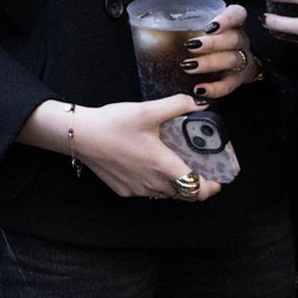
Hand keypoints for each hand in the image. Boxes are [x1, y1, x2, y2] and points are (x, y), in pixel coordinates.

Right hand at [69, 97, 223, 201]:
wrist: (80, 136)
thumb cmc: (113, 124)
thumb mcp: (148, 110)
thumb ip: (178, 105)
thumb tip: (199, 103)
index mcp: (164, 166)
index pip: (198, 189)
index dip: (211, 187)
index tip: (217, 179)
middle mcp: (153, 184)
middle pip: (184, 194)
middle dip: (195, 184)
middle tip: (198, 168)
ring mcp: (137, 190)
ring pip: (165, 193)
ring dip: (174, 183)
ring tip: (172, 162)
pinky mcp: (124, 190)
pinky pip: (147, 191)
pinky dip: (153, 182)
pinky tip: (146, 164)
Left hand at [182, 4, 258, 101]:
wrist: (232, 65)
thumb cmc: (209, 42)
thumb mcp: (200, 29)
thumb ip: (186, 26)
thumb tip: (152, 24)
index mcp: (232, 24)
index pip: (237, 14)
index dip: (226, 19)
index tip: (209, 27)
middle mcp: (239, 40)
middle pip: (233, 38)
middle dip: (212, 43)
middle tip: (191, 46)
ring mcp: (241, 60)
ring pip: (231, 60)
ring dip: (209, 63)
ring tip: (189, 66)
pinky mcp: (237, 80)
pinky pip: (229, 85)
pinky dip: (214, 88)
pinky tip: (199, 89)